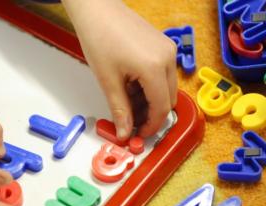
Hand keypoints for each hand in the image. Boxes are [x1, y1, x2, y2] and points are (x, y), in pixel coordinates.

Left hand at [63, 0, 177, 138]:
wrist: (97, 10)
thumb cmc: (99, 37)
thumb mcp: (108, 80)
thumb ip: (120, 110)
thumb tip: (125, 132)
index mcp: (154, 67)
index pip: (161, 108)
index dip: (151, 126)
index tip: (139, 134)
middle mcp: (167, 57)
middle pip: (168, 99)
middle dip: (151, 114)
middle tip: (131, 121)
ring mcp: (167, 49)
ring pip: (166, 87)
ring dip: (150, 100)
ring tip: (126, 101)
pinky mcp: (163, 45)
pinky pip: (163, 73)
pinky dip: (150, 85)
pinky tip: (131, 86)